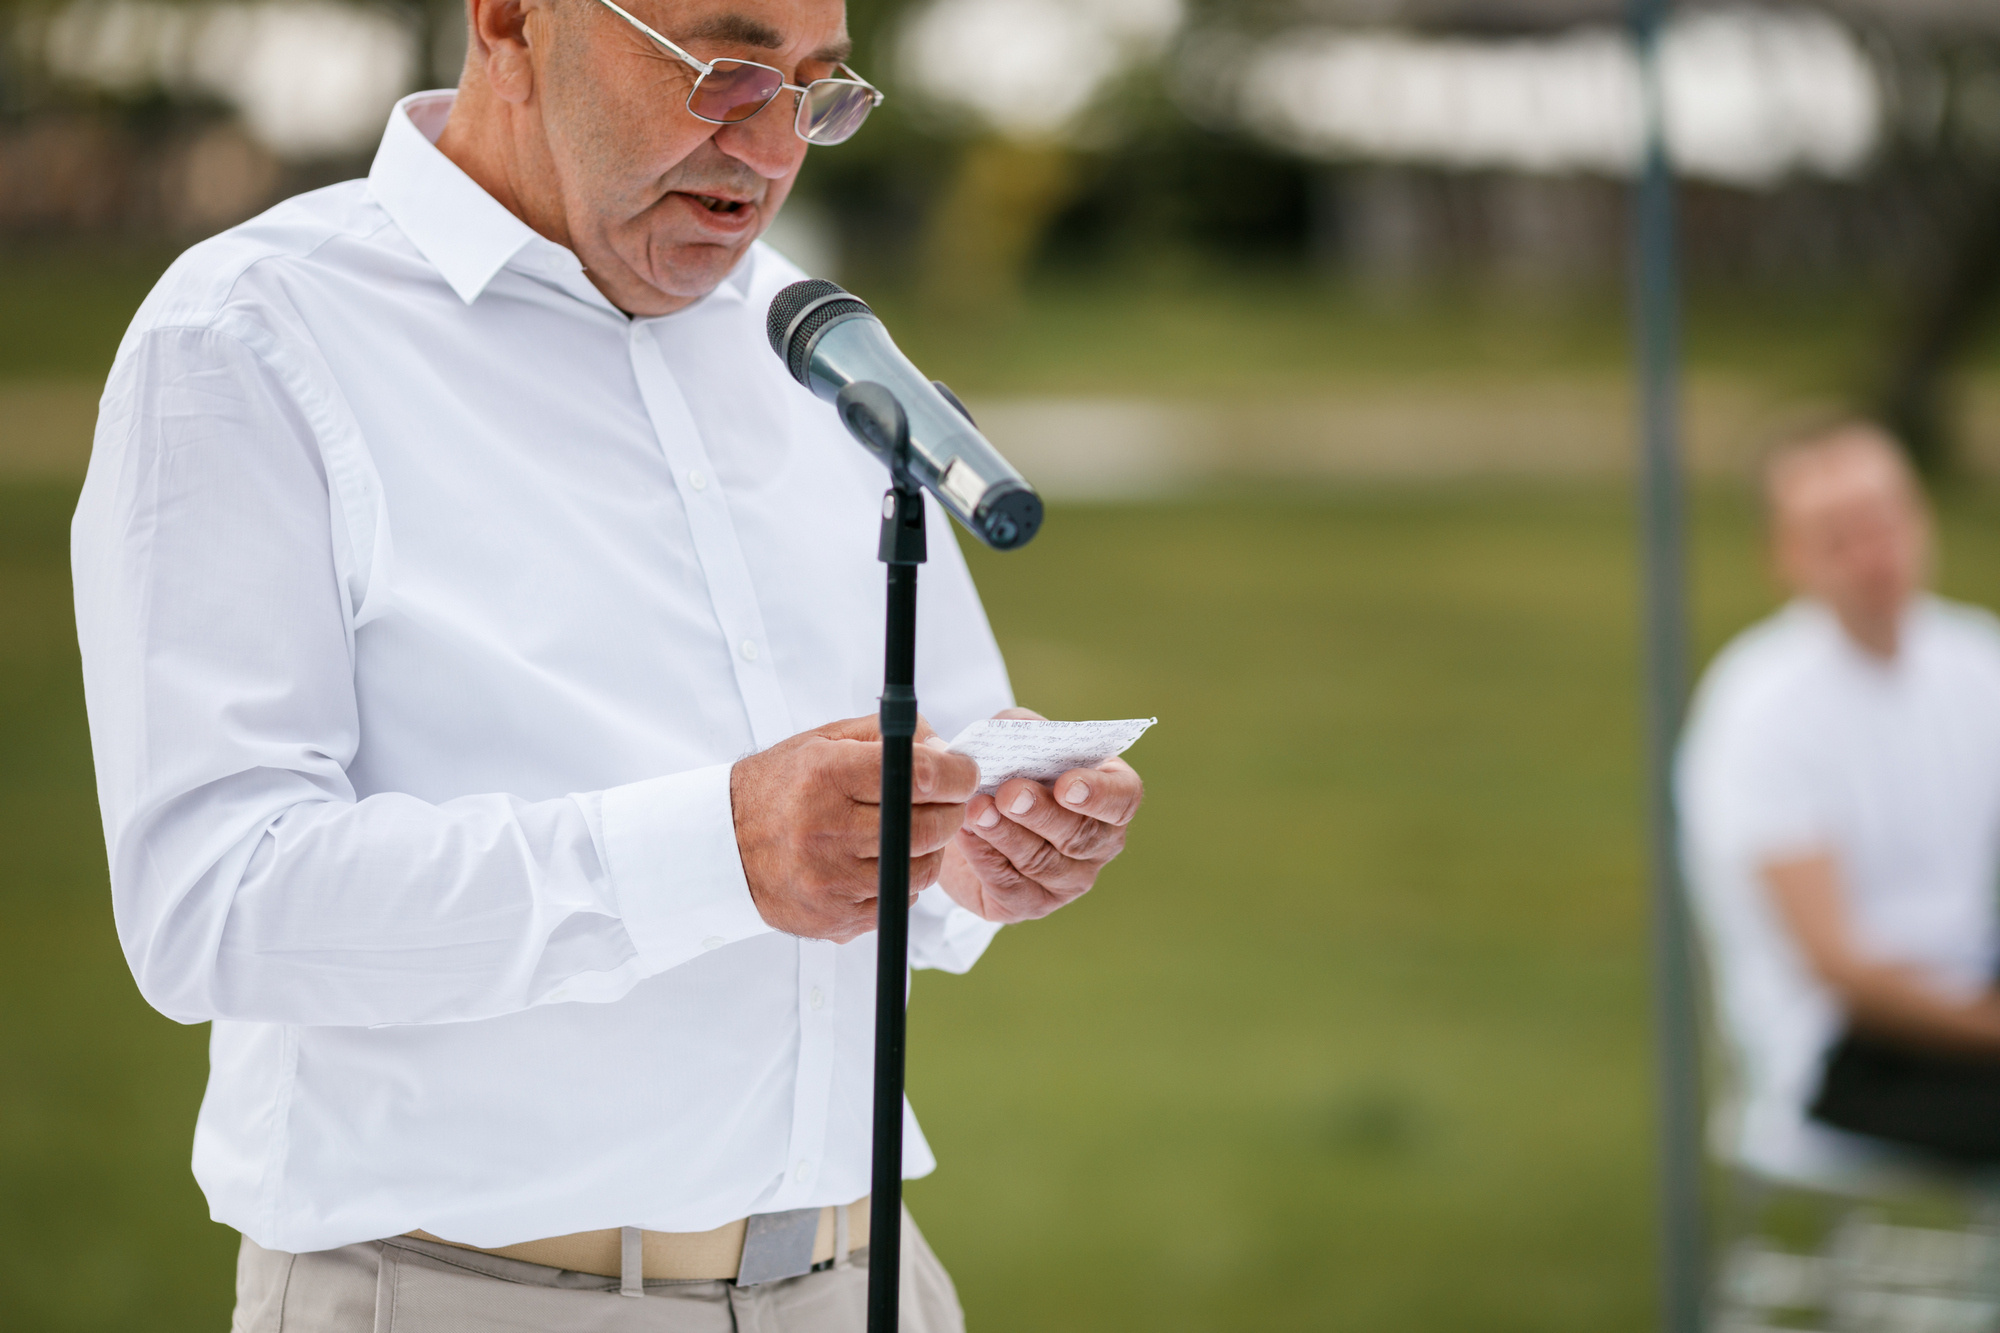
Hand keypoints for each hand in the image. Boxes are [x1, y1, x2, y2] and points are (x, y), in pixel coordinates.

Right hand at [731, 715, 978, 941]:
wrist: (723, 846)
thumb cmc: (783, 786)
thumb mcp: (824, 742)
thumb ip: (889, 737)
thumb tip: (946, 752)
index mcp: (825, 776)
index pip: (919, 775)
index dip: (957, 772)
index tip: (964, 770)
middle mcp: (826, 830)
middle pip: (929, 826)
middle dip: (951, 810)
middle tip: (946, 800)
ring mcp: (830, 881)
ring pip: (922, 868)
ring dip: (930, 848)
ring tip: (909, 830)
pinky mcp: (834, 918)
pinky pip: (899, 901)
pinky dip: (902, 879)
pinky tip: (880, 861)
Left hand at [939, 708, 1144, 922]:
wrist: (969, 816)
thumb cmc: (1008, 769)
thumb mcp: (1015, 738)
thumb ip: (1021, 728)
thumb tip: (1019, 733)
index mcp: (1109, 795)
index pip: (1123, 798)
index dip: (1099, 795)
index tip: (1068, 786)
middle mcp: (1098, 842)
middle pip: (1080, 835)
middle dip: (1042, 814)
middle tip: (1010, 795)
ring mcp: (1069, 879)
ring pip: (1042, 862)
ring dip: (1006, 834)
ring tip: (977, 811)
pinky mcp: (1031, 903)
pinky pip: (1011, 887)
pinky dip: (985, 858)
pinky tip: (966, 835)